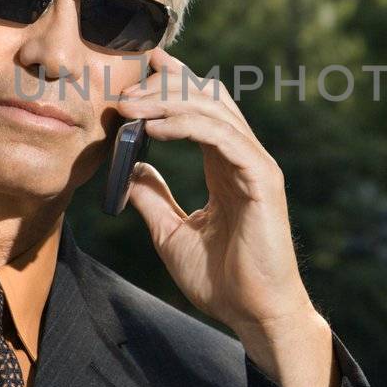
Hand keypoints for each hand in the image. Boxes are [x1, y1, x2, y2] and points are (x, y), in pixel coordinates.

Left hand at [115, 48, 339, 386]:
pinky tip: (154, 127)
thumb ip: (153, 197)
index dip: (172, 84)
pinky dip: (187, 125)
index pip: (200, 109)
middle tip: (125, 87)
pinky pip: (223, 138)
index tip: (136, 72)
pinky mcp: (262, 179)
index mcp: (225, 167)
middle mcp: (243, 158)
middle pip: (207, 98)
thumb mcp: (171, 233)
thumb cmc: (222, 280)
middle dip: (165, 86)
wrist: (254, 314)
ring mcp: (255, 166)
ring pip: (213, 111)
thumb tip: (131, 169)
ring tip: (129, 105)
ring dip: (167, 102)